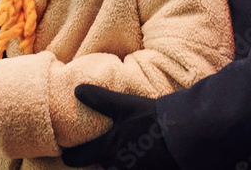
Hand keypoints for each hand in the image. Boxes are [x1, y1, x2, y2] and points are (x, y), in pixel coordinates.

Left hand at [60, 85, 180, 169]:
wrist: (183, 134)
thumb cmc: (152, 119)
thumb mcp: (125, 105)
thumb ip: (101, 100)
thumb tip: (77, 90)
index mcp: (108, 148)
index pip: (79, 157)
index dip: (71, 156)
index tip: (67, 155)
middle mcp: (117, 165)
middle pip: (101, 166)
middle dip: (101, 160)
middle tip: (103, 151)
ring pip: (119, 168)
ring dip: (121, 162)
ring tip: (129, 151)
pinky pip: (136, 169)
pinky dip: (137, 164)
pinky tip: (144, 157)